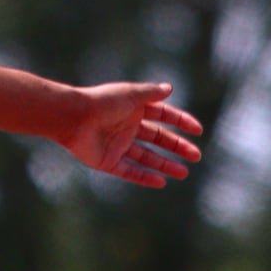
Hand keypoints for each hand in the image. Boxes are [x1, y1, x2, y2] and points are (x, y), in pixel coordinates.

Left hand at [61, 82, 204, 187]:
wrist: (73, 117)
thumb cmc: (102, 102)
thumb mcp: (130, 95)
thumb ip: (150, 93)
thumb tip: (169, 88)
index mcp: (133, 108)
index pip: (162, 115)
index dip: (180, 121)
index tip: (197, 130)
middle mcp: (127, 127)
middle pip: (158, 138)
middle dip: (177, 146)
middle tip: (196, 155)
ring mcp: (118, 145)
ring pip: (147, 157)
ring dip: (165, 165)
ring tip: (184, 173)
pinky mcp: (108, 161)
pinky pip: (130, 171)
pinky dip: (145, 177)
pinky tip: (161, 182)